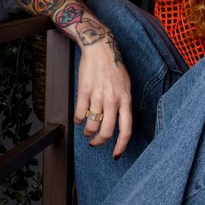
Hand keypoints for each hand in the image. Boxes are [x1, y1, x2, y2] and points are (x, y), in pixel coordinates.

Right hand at [74, 38, 131, 158]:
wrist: (101, 49)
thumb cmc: (114, 68)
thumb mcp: (126, 86)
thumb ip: (124, 103)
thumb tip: (121, 121)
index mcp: (126, 100)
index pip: (126, 129)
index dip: (121, 145)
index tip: (116, 154)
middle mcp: (113, 100)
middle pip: (107, 132)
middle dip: (99, 142)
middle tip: (95, 142)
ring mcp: (98, 96)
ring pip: (91, 125)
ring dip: (87, 132)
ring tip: (87, 131)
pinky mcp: (84, 91)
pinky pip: (79, 114)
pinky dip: (78, 120)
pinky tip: (79, 118)